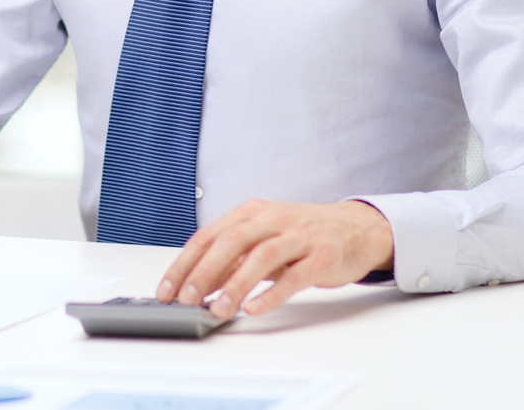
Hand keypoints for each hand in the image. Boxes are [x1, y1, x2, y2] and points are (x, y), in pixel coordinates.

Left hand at [156, 199, 393, 319]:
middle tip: (186, 299)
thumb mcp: (264, 240)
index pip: (209, 235)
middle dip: (203, 272)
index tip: (166, 289)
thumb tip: (200, 284)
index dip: (184, 263)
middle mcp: (272, 219)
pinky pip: (293, 276)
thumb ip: (234, 260)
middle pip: (230, 242)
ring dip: (235, 285)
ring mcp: (298, 236)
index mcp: (252, 213)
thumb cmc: (303, 236)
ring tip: (218, 310)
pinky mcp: (322, 256)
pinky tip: (254, 309)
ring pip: (260, 257)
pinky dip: (271, 293)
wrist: (357, 228)